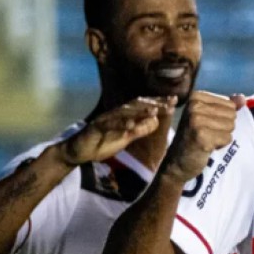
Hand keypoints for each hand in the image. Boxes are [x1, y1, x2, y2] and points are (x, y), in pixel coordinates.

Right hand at [56, 97, 176, 165]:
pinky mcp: (95, 128)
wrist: (78, 152)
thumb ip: (140, 130)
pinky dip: (120, 125)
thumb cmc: (102, 143)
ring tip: (154, 111)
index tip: (175, 101)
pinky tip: (131, 126)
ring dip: (139, 111)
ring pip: (124, 113)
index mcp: (124, 115)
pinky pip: (109, 125)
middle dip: (154, 103)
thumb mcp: (126, 137)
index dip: (159, 103)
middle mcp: (116, 114)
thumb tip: (156, 121)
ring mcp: (105, 119)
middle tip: (170, 102)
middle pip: (137, 105)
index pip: (144, 106)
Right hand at [161, 91, 245, 183]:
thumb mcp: (208, 116)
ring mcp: (196, 121)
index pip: (230, 105)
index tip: (207, 124)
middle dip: (224, 127)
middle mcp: (194, 106)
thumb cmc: (194, 136)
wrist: (177, 161)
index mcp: (195, 97)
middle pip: (231, 115)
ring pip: (230, 126)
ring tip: (207, 139)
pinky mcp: (201, 136)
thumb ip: (227, 106)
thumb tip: (242, 99)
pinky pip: (227, 138)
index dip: (223, 118)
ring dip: (222, 136)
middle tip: (207, 134)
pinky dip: (220, 145)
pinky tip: (207, 146)